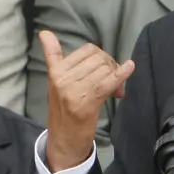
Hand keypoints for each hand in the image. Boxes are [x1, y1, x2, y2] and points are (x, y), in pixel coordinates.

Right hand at [38, 29, 133, 172]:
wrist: (63, 141)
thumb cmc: (63, 110)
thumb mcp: (55, 81)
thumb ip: (53, 56)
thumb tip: (44, 31)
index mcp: (56, 71)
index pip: (87, 50)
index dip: (101, 57)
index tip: (104, 70)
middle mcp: (62, 78)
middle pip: (98, 58)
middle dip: (111, 66)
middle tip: (113, 83)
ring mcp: (73, 91)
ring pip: (104, 69)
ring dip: (116, 76)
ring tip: (116, 90)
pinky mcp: (86, 103)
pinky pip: (108, 82)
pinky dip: (121, 74)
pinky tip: (129, 68)